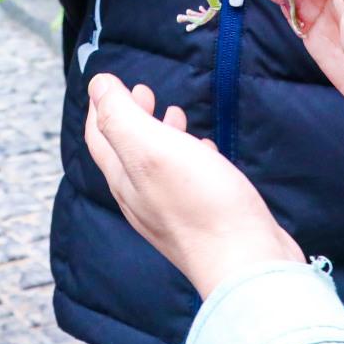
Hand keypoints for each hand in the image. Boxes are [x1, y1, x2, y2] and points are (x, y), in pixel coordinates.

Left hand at [84, 74, 302, 297]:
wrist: (246, 262)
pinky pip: (187, 180)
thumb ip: (121, 115)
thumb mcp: (152, 148)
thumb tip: (97, 85)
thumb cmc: (200, 204)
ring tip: (174, 113)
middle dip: (131, 116)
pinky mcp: (203, 219)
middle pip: (127, 150)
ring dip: (161, 134)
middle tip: (144, 90)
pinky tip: (204, 150)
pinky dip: (189, 156)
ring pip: (157, 165)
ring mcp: (172, 212)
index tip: (109, 81)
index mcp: (125, 180)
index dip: (100, 105)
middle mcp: (142, 199)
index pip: (100, 136)